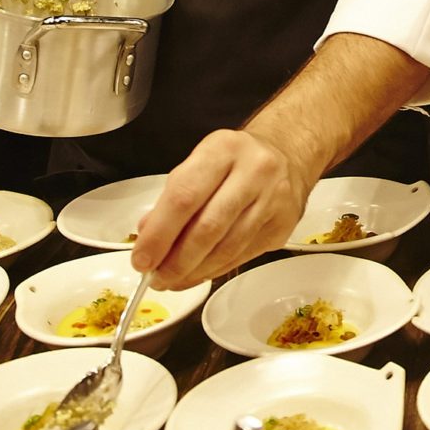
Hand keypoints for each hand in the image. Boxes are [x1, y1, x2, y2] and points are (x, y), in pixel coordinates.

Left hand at [130, 128, 313, 288]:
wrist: (288, 154)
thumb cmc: (234, 161)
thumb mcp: (200, 163)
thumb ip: (174, 198)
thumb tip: (149, 239)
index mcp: (224, 149)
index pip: (184, 196)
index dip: (159, 234)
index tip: (142, 259)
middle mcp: (254, 171)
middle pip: (208, 227)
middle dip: (176, 261)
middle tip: (156, 278)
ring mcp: (273, 199)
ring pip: (228, 248)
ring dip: (195, 271)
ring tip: (174, 280)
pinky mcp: (284, 224)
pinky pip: (243, 255)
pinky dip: (216, 270)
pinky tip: (199, 273)